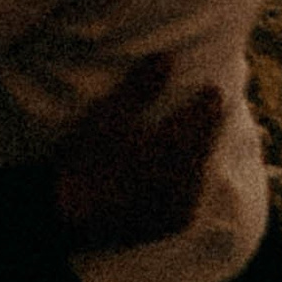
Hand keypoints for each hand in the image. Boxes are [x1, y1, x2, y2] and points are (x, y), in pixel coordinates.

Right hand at [50, 56, 225, 255]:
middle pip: (203, 146)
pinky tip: (183, 174)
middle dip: (208, 126)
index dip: (209, 103)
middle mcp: (185, 179)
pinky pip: (190, 196)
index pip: (201, 120)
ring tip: (199, 137)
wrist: (68, 218)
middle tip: (213, 108)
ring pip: (198, 173)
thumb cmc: (86, 159)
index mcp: (174, 149)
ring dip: (199, 153)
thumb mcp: (110, 116)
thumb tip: (168, 57)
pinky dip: (189, 179)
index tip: (213, 88)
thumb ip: (142, 86)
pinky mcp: (170, 224)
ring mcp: (180, 206)